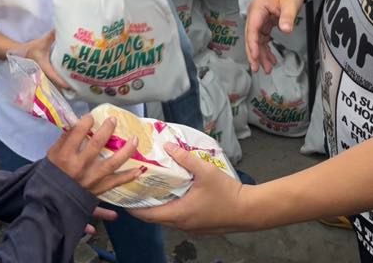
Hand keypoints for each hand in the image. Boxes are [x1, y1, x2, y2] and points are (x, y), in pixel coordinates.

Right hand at [16, 30, 70, 90]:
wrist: (20, 53)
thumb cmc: (31, 48)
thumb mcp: (42, 42)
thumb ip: (52, 36)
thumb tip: (60, 29)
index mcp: (44, 67)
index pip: (54, 77)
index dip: (62, 82)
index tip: (71, 86)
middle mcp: (44, 74)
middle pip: (56, 85)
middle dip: (66, 88)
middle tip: (78, 89)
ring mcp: (43, 77)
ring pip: (54, 85)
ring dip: (62, 88)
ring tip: (75, 90)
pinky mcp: (43, 77)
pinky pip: (52, 82)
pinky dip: (58, 84)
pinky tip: (66, 86)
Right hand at [47, 114, 141, 196]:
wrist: (53, 200)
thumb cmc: (53, 173)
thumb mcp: (53, 153)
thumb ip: (66, 138)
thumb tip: (79, 122)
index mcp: (66, 155)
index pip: (77, 133)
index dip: (86, 122)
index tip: (91, 116)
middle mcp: (80, 166)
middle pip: (97, 144)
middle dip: (107, 129)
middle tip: (113, 120)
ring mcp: (91, 178)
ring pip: (112, 163)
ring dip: (126, 150)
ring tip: (135, 139)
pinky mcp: (99, 189)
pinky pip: (116, 182)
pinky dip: (128, 177)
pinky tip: (138, 170)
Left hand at [130, 142, 246, 234]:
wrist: (249, 210)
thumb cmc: (226, 192)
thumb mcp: (204, 170)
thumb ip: (184, 157)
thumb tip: (167, 145)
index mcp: (178, 214)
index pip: (147, 215)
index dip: (132, 206)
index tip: (123, 195)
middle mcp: (181, 224)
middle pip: (154, 218)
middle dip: (142, 205)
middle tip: (134, 188)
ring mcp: (191, 228)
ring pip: (166, 220)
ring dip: (157, 207)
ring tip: (150, 189)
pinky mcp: (199, 227)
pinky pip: (177, 220)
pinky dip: (169, 209)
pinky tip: (171, 195)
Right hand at [245, 0, 306, 73]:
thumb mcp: (290, 3)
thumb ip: (287, 17)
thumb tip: (286, 30)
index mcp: (258, 9)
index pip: (252, 29)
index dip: (253, 44)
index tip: (255, 57)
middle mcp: (255, 15)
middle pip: (252, 37)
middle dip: (254, 53)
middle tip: (257, 68)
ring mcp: (260, 20)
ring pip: (257, 40)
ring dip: (261, 54)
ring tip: (267, 69)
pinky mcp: (266, 23)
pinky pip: (264, 39)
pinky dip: (266, 49)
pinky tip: (271, 60)